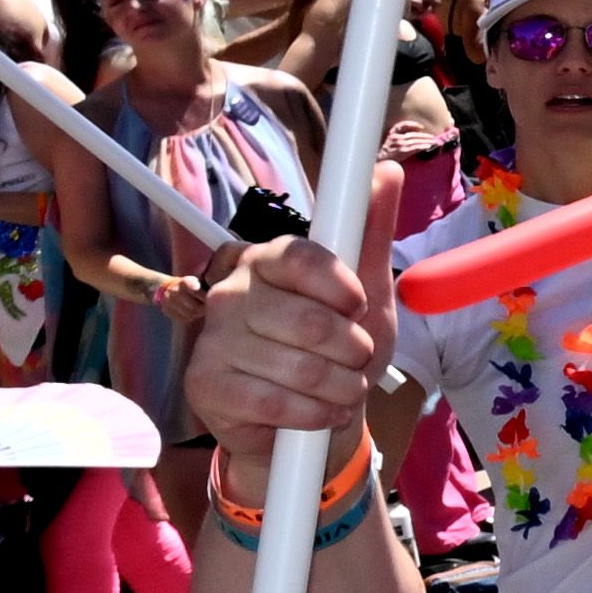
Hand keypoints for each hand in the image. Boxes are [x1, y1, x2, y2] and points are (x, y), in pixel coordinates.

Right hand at [188, 235, 406, 454]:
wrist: (311, 419)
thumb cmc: (337, 350)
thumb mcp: (367, 292)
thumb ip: (371, 233)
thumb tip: (387, 173)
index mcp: (266, 260)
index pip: (302, 258)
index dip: (344, 290)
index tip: (357, 309)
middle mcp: (231, 292)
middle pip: (312, 323)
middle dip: (354, 352)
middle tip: (355, 360)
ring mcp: (212, 338)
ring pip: (301, 369)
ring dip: (342, 388)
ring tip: (342, 389)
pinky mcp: (203, 383)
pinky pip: (276, 403)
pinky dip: (316, 414)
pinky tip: (321, 412)